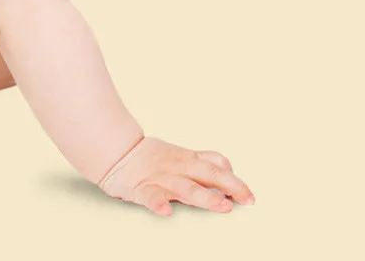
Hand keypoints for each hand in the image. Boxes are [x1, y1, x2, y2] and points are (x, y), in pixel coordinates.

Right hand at [97, 135, 255, 216]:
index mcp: (187, 159)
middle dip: (230, 186)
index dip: (233, 178)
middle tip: (248, 200)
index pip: (215, 164)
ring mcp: (160, 178)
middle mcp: (177, 168)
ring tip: (222, 206)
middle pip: (208, 174)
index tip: (248, 194)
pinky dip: (159, 204)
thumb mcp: (180, 154)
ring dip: (206, 197)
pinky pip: (151, 197)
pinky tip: (167, 213)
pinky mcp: (141, 188)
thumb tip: (228, 169)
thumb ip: (202, 161)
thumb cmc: (151, 156)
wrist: (116, 151)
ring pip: (186, 187)